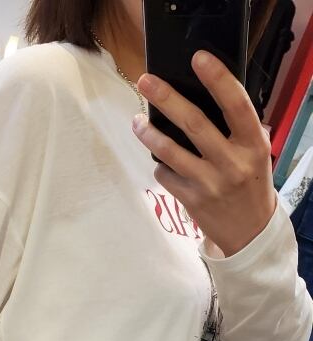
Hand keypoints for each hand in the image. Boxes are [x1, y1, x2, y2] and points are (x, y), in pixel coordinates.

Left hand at [133, 51, 276, 257]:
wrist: (250, 232)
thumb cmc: (250, 182)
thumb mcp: (255, 153)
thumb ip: (237, 128)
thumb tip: (202, 97)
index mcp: (253, 144)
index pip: (236, 105)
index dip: (218, 79)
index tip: (198, 58)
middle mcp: (232, 163)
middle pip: (194, 124)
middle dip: (167, 99)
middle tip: (145, 81)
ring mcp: (210, 183)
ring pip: (171, 152)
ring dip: (149, 134)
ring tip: (137, 121)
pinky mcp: (191, 201)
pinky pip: (166, 176)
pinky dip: (160, 166)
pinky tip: (162, 162)